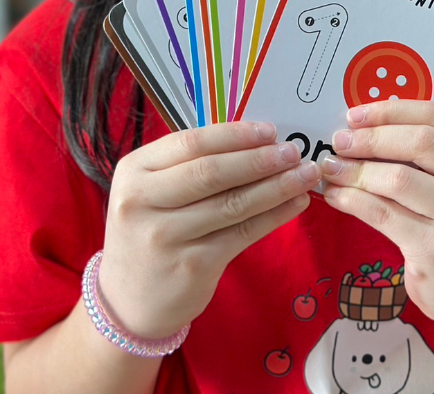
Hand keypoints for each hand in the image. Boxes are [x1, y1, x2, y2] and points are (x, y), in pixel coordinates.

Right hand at [99, 121, 320, 339]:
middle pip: (211, 172)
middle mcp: (143, 202)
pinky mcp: (192, 266)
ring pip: (232, 203)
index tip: (270, 131)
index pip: (191, 143)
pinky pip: (242, 234)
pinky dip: (273, 216)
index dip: (235, 135)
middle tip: (294, 151)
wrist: (128, 302)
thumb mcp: (150, 191)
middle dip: (259, 159)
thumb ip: (188, 165)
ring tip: (305, 174)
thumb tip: (255, 141)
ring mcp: (166, 236)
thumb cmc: (149, 231)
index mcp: (134, 171)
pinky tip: (295, 204)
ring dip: (275, 186)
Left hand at [319, 100, 433, 338]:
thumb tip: (365, 123)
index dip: (390, 111)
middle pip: (420, 141)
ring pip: (399, 178)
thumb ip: (429, 151)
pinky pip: (384, 214)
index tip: (354, 115)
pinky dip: (353, 200)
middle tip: (339, 141)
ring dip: (356, 170)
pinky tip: (335, 196)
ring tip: (332, 168)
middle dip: (372, 137)